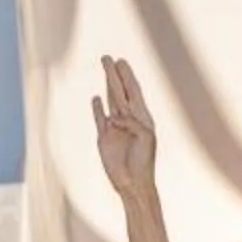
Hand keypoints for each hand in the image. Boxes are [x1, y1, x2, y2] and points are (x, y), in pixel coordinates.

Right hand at [93, 55, 158, 197]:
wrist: (133, 183)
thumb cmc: (144, 162)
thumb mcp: (146, 138)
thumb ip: (134, 123)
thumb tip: (117, 116)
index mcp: (142, 118)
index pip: (133, 92)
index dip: (128, 76)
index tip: (122, 62)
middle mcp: (128, 119)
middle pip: (120, 91)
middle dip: (114, 74)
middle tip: (108, 58)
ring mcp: (115, 127)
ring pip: (110, 100)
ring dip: (106, 84)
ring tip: (102, 70)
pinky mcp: (104, 138)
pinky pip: (99, 118)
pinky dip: (97, 108)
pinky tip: (95, 98)